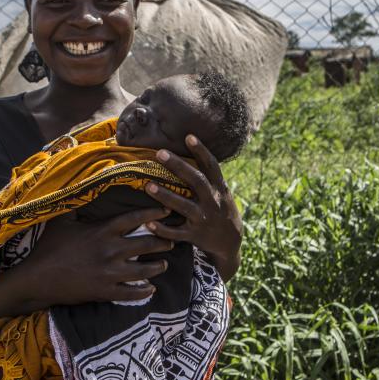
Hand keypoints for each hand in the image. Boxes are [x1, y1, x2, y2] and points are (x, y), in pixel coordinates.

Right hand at [22, 207, 175, 305]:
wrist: (38, 278)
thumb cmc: (48, 247)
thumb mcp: (61, 221)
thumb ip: (76, 205)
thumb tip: (80, 185)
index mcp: (102, 230)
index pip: (135, 218)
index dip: (154, 213)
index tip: (167, 211)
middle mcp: (111, 250)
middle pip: (146, 244)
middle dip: (163, 242)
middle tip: (172, 241)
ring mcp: (110, 273)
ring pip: (144, 270)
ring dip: (157, 266)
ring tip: (164, 264)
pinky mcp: (105, 291)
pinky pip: (131, 293)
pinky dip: (143, 291)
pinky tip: (150, 288)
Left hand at [145, 135, 242, 280]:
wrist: (230, 243)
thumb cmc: (220, 210)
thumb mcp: (220, 192)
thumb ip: (208, 176)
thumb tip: (191, 152)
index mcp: (218, 189)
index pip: (212, 166)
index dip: (202, 151)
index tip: (189, 137)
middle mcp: (212, 202)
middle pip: (196, 181)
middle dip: (178, 166)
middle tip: (160, 153)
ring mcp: (203, 219)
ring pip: (183, 206)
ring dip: (166, 196)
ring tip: (148, 186)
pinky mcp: (194, 236)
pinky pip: (176, 233)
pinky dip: (163, 229)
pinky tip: (148, 223)